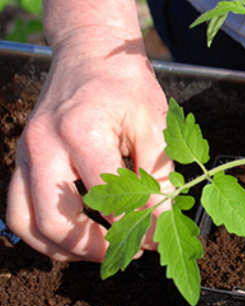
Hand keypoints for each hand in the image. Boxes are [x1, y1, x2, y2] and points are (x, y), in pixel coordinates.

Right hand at [6, 32, 172, 261]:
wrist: (90, 53)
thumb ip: (159, 174)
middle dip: (95, 248)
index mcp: (80, 132)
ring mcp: (25, 153)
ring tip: (102, 249)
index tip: (157, 241)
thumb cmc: (126, 86)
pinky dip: (45, 233)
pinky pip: (19, 210)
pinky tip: (75, 235)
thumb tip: (163, 221)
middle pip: (56, 222)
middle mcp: (43, 146)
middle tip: (128, 251)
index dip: (136, 227)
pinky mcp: (22, 159)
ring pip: (28, 224)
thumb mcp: (154, 124)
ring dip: (65, 248)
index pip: (108, 199)